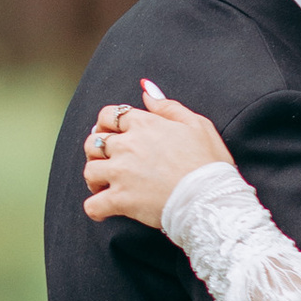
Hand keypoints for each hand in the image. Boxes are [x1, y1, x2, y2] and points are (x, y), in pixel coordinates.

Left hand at [82, 81, 232, 228]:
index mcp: (144, 124)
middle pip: (93, 143)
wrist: (211, 198)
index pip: (107, 115)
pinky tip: (104, 210)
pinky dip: (95, 209)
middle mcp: (127, 145)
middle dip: (96, 152)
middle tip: (107, 162)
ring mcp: (121, 173)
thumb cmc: (209, 163)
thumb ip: (167, 106)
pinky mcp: (120, 200)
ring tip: (104, 186)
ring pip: (89, 171)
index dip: (106, 125)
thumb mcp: (197, 124)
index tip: (112, 136)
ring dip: (94, 179)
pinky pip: (92, 205)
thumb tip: (146, 90)